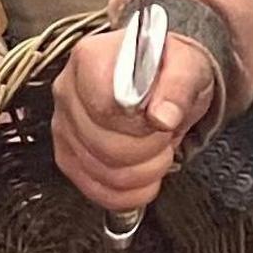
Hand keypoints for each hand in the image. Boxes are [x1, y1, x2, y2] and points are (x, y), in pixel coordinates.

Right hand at [48, 24, 208, 215]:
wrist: (162, 80)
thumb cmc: (169, 69)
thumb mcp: (188, 66)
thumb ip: (178, 86)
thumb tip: (163, 117)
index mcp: (92, 59)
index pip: (106, 109)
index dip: (140, 125)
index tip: (160, 119)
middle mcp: (68, 91)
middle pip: (103, 146)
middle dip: (149, 150)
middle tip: (165, 136)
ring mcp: (63, 125)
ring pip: (101, 173)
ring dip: (143, 172)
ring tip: (157, 150)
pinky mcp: (68, 155)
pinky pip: (94, 190)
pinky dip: (128, 193)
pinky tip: (145, 176)